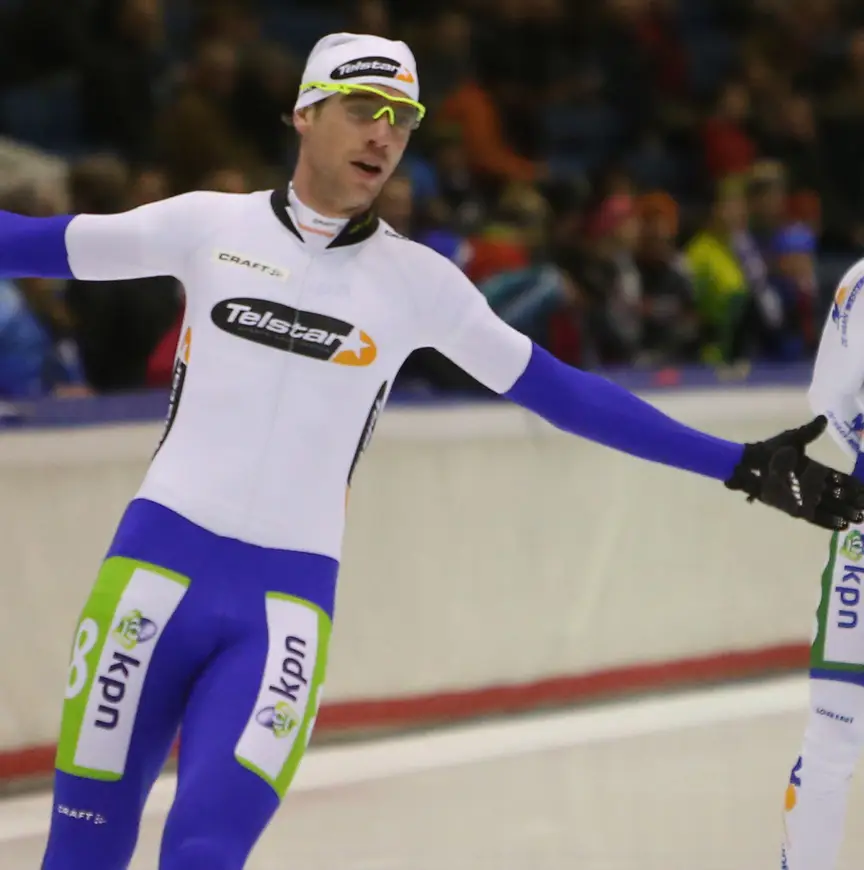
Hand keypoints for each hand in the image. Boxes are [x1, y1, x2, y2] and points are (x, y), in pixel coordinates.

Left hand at [725, 416, 863, 529]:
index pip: (839, 478)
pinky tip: (842, 526)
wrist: (752, 463)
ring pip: (830, 507)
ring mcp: (804, 497)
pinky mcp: (795, 508)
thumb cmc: (771, 450)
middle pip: (838, 495)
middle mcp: (812, 485)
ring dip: (845, 513)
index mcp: (815, 469)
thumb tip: (823, 419)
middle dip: (853, 501)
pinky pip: (814, 517)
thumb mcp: (793, 439)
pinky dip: (827, 522)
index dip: (853, 484)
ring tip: (859, 518)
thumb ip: (809, 432)